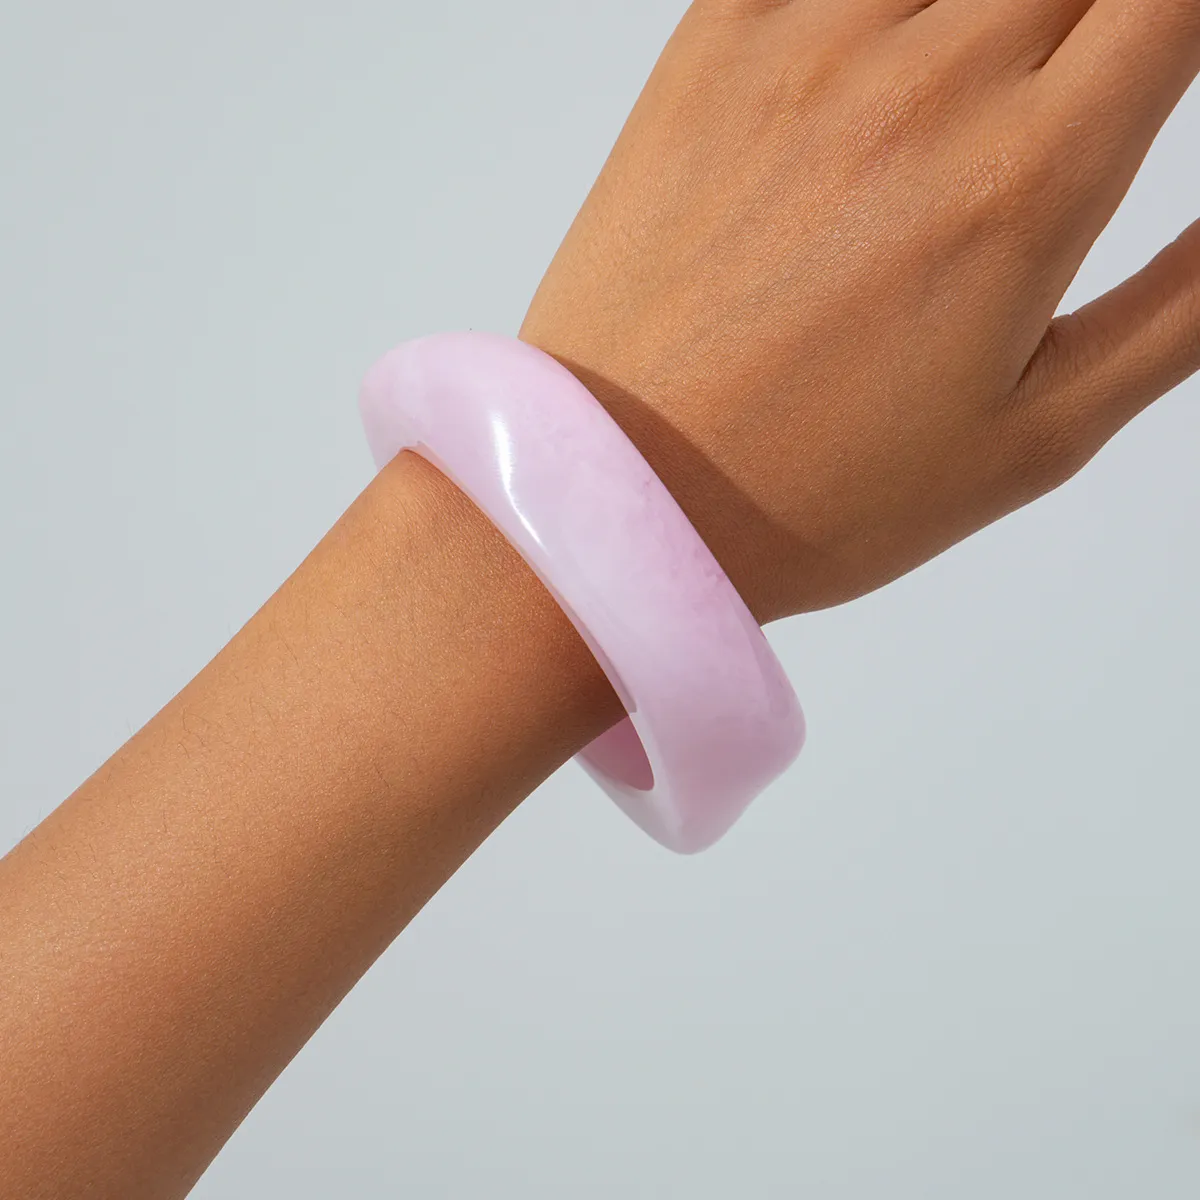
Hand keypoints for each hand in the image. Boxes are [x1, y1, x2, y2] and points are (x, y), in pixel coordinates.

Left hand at [521, 0, 1199, 621]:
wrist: (623, 492)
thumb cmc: (813, 494)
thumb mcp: (1033, 437)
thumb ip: (1179, 313)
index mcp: (1026, 180)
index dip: (1184, 22)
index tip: (1163, 64)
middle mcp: (922, 83)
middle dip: (1103, 18)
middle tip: (1074, 90)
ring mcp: (801, 49)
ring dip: (998, 12)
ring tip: (977, 91)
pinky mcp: (707, 49)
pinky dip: (872, 8)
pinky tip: (880, 61)